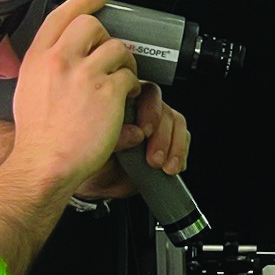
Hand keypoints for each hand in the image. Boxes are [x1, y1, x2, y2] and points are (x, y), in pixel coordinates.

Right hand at [5, 0, 140, 196]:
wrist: (45, 162)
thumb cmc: (37, 136)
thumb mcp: (28, 89)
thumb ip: (45, 66)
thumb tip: (62, 54)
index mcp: (38, 58)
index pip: (61, 16)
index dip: (83, 1)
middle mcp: (60, 60)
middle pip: (92, 25)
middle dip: (107, 37)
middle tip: (111, 55)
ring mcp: (85, 74)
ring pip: (117, 48)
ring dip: (125, 61)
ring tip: (122, 79)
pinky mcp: (108, 91)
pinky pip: (130, 75)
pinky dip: (133, 85)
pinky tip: (127, 96)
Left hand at [74, 82, 191, 199]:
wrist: (98, 184)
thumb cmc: (90, 160)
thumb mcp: (93, 149)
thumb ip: (113, 137)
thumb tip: (135, 133)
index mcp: (117, 102)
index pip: (141, 91)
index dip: (148, 109)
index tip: (144, 132)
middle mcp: (138, 108)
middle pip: (162, 106)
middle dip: (161, 133)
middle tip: (153, 156)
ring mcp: (155, 122)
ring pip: (175, 121)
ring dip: (173, 145)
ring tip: (160, 166)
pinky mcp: (168, 138)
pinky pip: (183, 137)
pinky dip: (180, 152)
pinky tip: (171, 166)